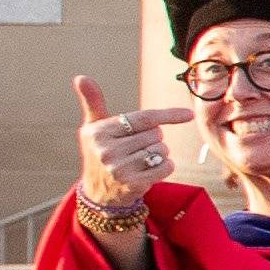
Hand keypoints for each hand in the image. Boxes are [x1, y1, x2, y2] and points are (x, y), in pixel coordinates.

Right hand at [70, 74, 190, 229]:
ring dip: (159, 154)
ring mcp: (119, 169)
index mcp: (98, 132)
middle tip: (136, 147)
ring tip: (141, 160)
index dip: (168, 115)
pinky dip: (165, 167)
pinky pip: (166, 167)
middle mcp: (106, 150)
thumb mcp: (94, 127)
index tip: (189, 114)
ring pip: (162, 151)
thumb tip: (81, 77)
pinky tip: (150, 170)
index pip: (143, 118)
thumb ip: (93, 102)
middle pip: (156, 134)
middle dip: (153, 139)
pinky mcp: (132, 184)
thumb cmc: (101, 151)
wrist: (98, 192)